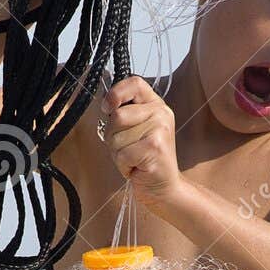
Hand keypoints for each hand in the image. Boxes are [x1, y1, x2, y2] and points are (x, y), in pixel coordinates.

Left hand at [100, 77, 181, 203]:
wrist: (164, 187)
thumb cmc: (145, 159)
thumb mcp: (136, 130)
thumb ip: (125, 113)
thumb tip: (106, 105)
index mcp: (156, 105)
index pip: (135, 83)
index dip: (116, 93)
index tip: (107, 108)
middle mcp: (161, 114)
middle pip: (118, 116)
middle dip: (113, 136)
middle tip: (126, 148)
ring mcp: (160, 130)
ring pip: (117, 137)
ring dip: (118, 153)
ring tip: (133, 159)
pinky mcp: (155, 148)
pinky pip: (122, 154)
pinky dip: (123, 166)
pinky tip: (136, 168)